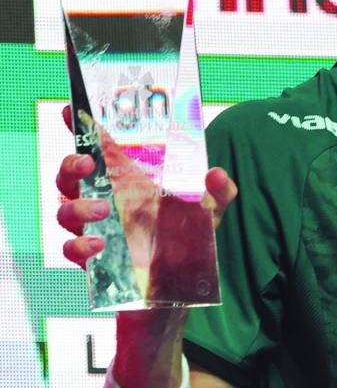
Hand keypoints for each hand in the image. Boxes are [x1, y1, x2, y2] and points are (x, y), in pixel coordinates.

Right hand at [55, 105, 236, 270]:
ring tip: (103, 209)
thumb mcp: (211, 208)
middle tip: (87, 163)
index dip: (81, 126)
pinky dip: (78, 246)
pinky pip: (71, 250)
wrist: (182, 278)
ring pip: (65, 210)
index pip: (98, 147)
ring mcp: (96, 228)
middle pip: (70, 175)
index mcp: (128, 178)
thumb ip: (220, 190)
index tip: (73, 109)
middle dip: (70, 164)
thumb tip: (216, 174)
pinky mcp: (94, 258)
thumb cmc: (189, 233)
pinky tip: (98, 244)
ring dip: (77, 206)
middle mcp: (105, 198)